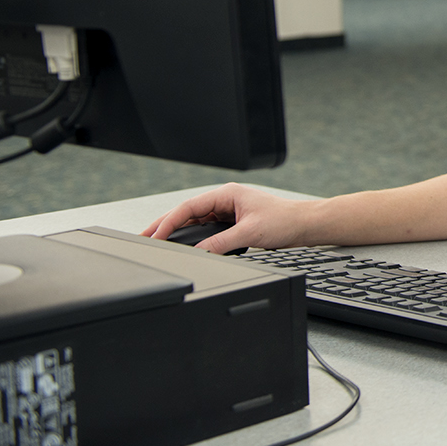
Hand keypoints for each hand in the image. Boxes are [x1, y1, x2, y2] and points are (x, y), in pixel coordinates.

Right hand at [142, 183, 315, 253]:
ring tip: (156, 240)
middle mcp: (225, 200)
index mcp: (227, 194)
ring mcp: (227, 210)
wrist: (303, 225)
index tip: (154, 234)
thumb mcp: (250, 232)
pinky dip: (191, 235)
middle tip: (143, 236)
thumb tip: (200, 251)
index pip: (189, 207)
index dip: (169, 221)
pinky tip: (180, 243)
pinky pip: (206, 228)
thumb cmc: (284, 220)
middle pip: (188, 212)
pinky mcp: (232, 222)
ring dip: (176, 230)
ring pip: (195, 220)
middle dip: (165, 224)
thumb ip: (222, 243)